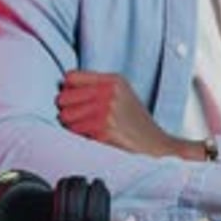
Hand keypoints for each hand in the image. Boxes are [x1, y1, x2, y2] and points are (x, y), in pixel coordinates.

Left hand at [56, 70, 202, 158]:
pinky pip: (75, 131)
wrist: (156, 143)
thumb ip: (96, 87)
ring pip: (67, 116)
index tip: (73, 99)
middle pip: (65, 97)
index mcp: (113, 80)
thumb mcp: (121, 94)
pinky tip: (92, 136)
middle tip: (78, 116)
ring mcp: (107, 110)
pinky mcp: (104, 129)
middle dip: (67, 109)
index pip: (71, 77)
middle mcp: (109, 92)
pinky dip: (79, 136)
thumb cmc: (135, 121)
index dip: (68, 90)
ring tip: (86, 127)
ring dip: (72, 124)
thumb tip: (64, 86)